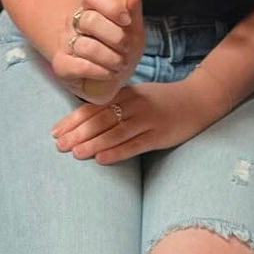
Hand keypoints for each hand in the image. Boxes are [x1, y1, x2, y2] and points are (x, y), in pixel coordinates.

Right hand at [50, 0, 143, 104]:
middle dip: (116, 37)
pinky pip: (81, 66)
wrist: (109, 77)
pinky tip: (109, 73)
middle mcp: (74, 22)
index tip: (127, 20)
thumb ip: (133, 10)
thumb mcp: (133, 30)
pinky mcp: (62, 65)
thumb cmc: (120, 49)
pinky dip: (101, 71)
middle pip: (90, 21)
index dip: (111, 6)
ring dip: (111, 58)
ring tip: (120, 64)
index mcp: (90, 6)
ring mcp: (65, 43)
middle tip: (126, 47)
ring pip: (87, 47)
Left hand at [50, 69, 227, 163]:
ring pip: (116, 131)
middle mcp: (135, 104)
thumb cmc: (163, 101)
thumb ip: (116, 105)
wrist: (198, 99)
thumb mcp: (138, 96)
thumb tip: (85, 121)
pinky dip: (117, 152)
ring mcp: (148, 120)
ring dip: (94, 143)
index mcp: (127, 94)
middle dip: (78, 132)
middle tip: (59, 145)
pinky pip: (135, 144)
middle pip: (102, 119)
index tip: (55, 131)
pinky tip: (102, 159)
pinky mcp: (160, 135)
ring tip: (75, 153)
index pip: (95, 107)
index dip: (74, 119)